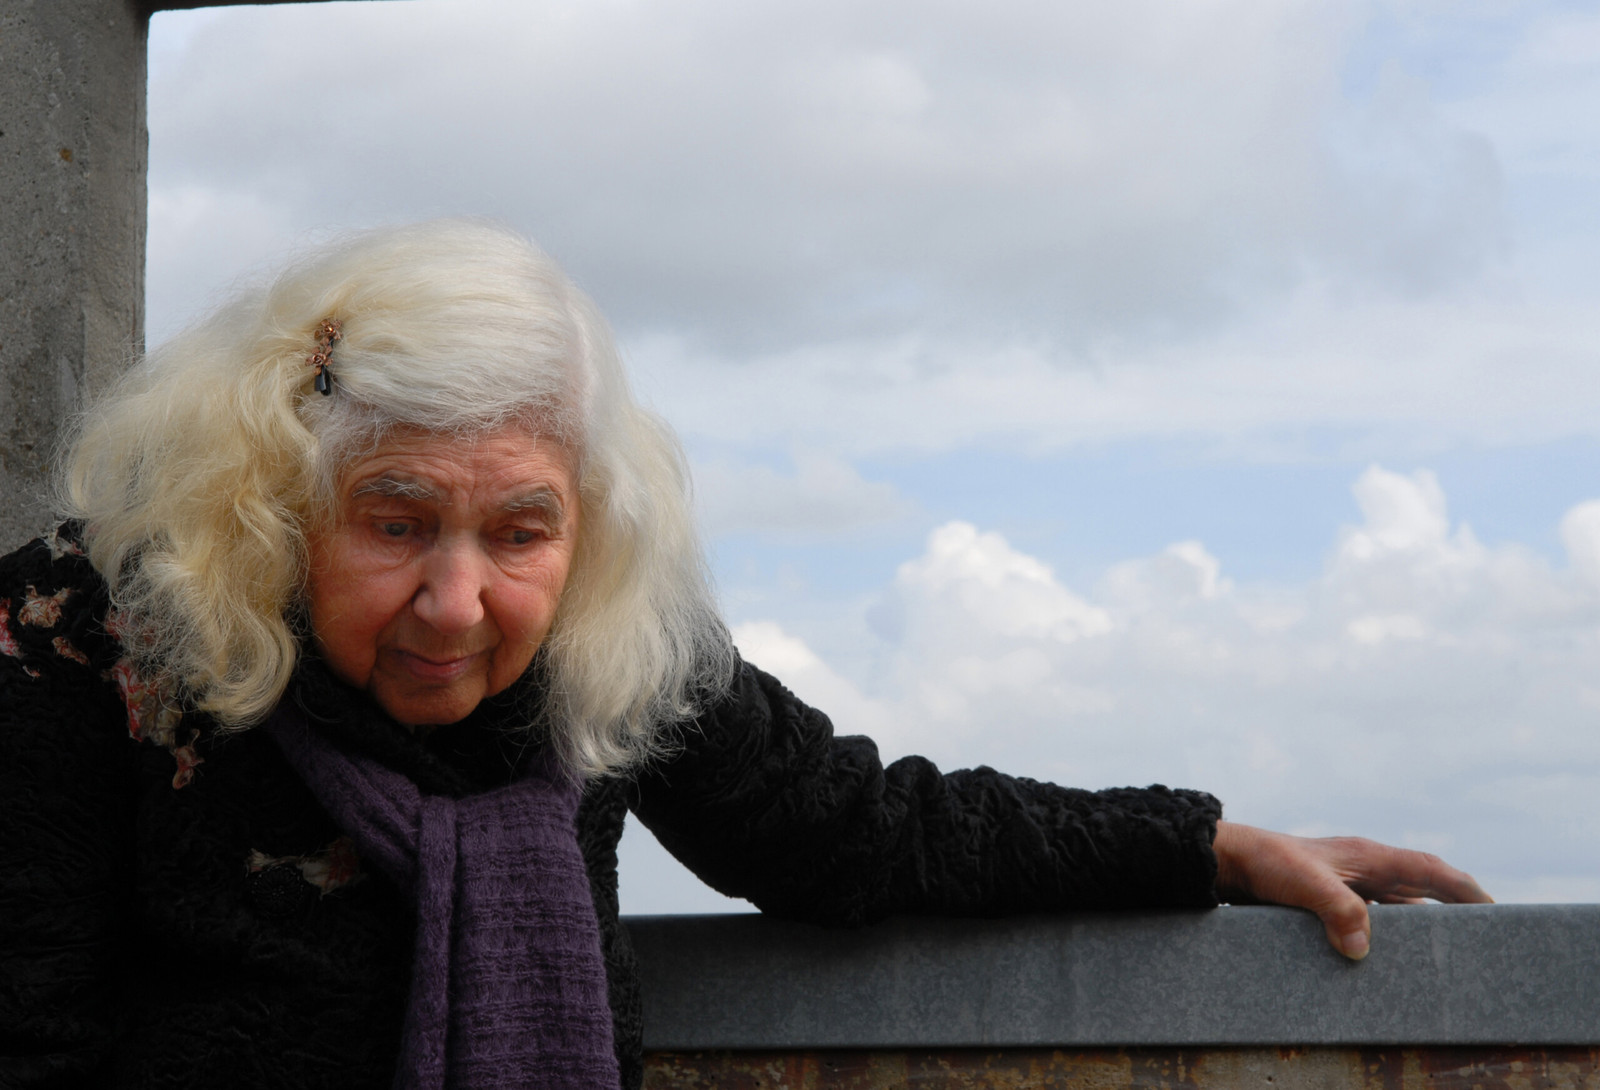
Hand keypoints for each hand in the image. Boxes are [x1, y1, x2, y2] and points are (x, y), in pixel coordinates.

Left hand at [1212, 820, 1491, 959]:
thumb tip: (1362, 949)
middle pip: (1420, 891)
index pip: (1430, 871)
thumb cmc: (1265, 862)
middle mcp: (1362, 869)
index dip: (1464, 889)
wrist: (1225, 861)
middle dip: (1449, 912)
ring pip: (1394, 908)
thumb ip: (1338, 910)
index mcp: (1368, 857)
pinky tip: (1384, 961)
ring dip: (1415, 928)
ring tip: (1439, 958)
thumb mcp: (1304, 883)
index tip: (1494, 910)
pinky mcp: (1326, 902)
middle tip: (1476, 941)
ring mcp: (1345, 885)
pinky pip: (1367, 921)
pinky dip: (1383, 938)